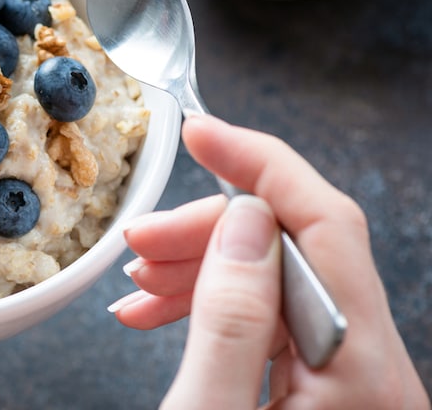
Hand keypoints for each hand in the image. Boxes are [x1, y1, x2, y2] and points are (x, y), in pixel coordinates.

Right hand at [109, 115, 428, 408]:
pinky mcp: (328, 390)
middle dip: (209, 232)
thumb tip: (244, 223)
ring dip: (202, 268)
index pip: (328, 226)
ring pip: (280, 280)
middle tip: (144, 239)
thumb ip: (230, 321)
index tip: (203, 133)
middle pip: (299, 251)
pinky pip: (273, 318)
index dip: (259, 165)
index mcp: (360, 372)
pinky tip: (164, 308)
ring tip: (142, 281)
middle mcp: (373, 370)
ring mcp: (353, 380)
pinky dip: (215, 305)